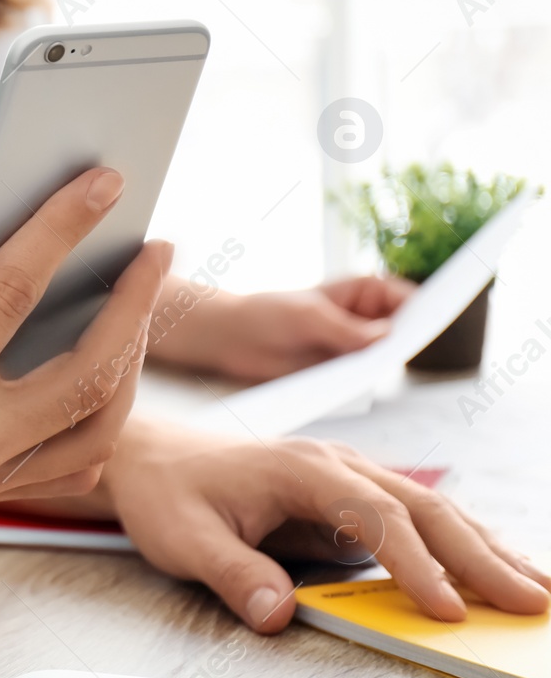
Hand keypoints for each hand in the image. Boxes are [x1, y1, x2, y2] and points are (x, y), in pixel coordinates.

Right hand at [0, 169, 170, 555]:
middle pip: (87, 369)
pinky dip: (96, 424)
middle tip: (154, 248)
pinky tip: (95, 382)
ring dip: (129, 365)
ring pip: (94, 428)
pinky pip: (63, 467)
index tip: (99, 186)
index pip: (11, 293)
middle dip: (135, 303)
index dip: (61, 229)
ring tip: (135, 311)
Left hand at [95, 421, 550, 630]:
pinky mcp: (351, 495)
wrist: (152, 457)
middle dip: (481, 557)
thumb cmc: (168, 493)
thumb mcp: (183, 539)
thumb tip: (277, 613)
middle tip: (531, 601)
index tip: (446, 611)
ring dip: (486, 547)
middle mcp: (337, 465)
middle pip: (426, 508)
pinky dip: (461, 542)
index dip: (416, 566)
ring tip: (536, 587)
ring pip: (433, 508)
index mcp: (302, 469)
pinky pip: (417, 517)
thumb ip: (233, 573)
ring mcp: (349, 475)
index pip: (377, 518)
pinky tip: (493, 567)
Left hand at [151, 275, 414, 381]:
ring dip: (388, 364)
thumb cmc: (267, 314)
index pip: (407, 297)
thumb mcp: (307, 317)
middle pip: (404, 330)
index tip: (445, 313)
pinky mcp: (341, 372)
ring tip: (389, 368)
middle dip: (414, 338)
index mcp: (365, 291)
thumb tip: (387, 337)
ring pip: (385, 357)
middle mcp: (367, 319)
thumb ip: (346, 329)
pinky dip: (365, 382)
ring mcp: (356, 347)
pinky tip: (364, 386)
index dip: (429, 305)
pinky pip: (362, 378)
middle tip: (417, 348)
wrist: (232, 339)